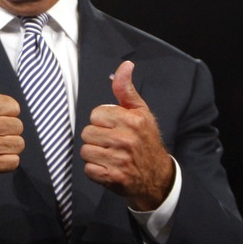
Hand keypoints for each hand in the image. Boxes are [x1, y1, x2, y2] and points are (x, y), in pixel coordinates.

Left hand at [81, 61, 174, 210]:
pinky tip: (108, 167)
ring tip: (109, 154)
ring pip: (85, 151)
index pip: (96, 114)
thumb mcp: (140, 111)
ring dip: (94, 154)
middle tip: (111, 142)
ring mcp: (119, 161)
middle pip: (87, 132)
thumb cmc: (146, 140)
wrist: (157, 175)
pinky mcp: (113, 178)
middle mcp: (126, 140)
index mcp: (132, 120)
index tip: (114, 127)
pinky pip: (88, 169)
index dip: (102, 121)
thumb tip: (125, 65)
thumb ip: (126, 89)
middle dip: (97, 137)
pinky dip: (95, 170)